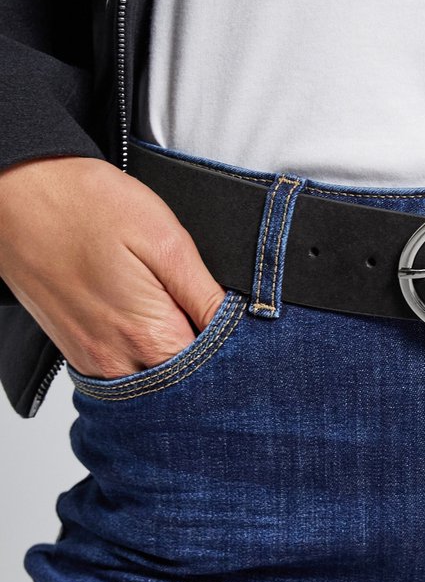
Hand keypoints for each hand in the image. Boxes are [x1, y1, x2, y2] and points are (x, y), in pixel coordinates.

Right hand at [0, 154, 226, 378]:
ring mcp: (94, 363)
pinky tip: (149, 325)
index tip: (243, 329)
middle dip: (208, 364)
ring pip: (153, 385)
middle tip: (212, 321)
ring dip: (175, 362)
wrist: (18, 194)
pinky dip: (145, 359)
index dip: (236, 354)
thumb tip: (245, 323)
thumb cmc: (88, 206)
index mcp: (149, 336)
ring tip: (179, 319)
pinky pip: (125, 376)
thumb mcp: (165, 240)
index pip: (214, 373)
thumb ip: (205, 294)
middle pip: (183, 387)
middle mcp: (119, 362)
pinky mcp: (78, 355)